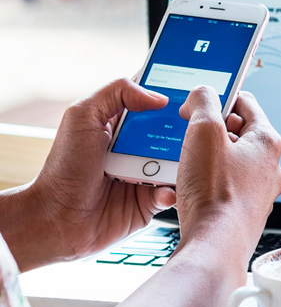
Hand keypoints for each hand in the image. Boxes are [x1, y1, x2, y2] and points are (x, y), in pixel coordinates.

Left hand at [18, 78, 176, 267]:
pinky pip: (172, 192)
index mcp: (122, 124)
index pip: (152, 101)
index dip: (173, 94)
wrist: (57, 218)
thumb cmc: (63, 167)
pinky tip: (165, 190)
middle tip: (197, 127)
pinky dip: (173, 191)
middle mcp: (137, 148)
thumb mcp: (83, 116)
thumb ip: (118, 93)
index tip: (192, 88)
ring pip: (178, 162)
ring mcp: (145, 174)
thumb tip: (159, 97)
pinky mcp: (150, 201)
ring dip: (183, 162)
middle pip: (174, 132)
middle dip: (187, 129)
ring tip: (183, 161)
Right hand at [175, 86, 280, 276]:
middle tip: (189, 134)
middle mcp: (270, 167)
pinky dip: (210, 180)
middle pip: (239, 132)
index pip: (246, 103)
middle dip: (212, 130)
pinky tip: (193, 187)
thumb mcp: (203, 131)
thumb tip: (203, 93)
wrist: (214, 247)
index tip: (199, 103)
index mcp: (267, 142)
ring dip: (209, 156)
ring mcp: (260, 191)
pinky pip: (227, 185)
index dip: (219, 97)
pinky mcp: (247, 212)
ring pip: (232, 161)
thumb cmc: (214, 193)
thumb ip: (203, 101)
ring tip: (187, 162)